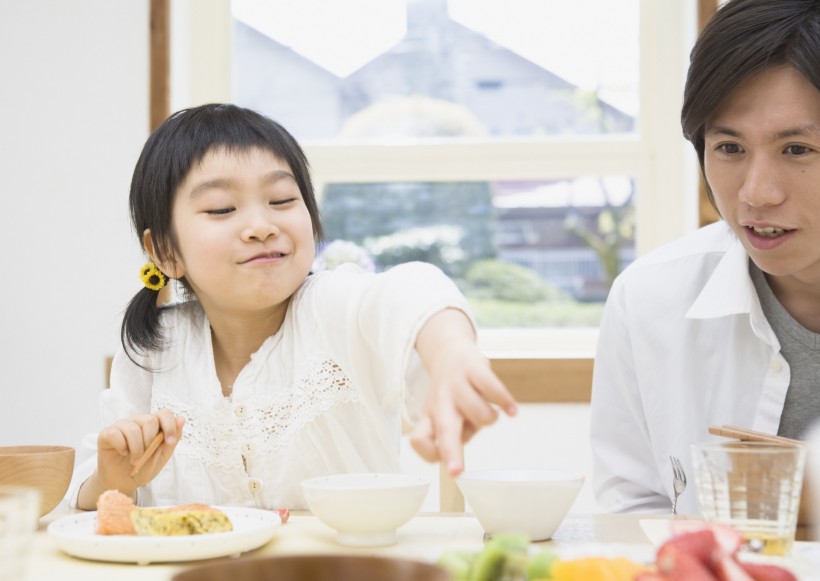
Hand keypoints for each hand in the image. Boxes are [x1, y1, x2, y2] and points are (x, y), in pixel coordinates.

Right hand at [79, 409, 183, 508]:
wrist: (123, 481)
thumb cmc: (143, 466)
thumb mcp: (162, 456)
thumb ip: (172, 439)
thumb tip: (181, 419)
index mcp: (153, 424)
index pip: (164, 413)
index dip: (169, 425)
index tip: (170, 442)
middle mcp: (137, 421)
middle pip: (149, 420)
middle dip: (150, 441)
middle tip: (146, 454)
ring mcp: (121, 425)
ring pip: (132, 428)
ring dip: (136, 449)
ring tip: (135, 460)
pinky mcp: (107, 433)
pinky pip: (115, 434)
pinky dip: (122, 447)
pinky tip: (122, 453)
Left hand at [410, 310, 516, 474]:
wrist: (449, 352)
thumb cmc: (449, 394)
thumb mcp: (441, 416)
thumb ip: (448, 438)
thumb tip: (454, 465)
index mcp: (429, 417)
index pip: (420, 439)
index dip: (429, 453)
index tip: (443, 463)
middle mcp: (440, 402)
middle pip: (444, 429)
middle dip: (452, 452)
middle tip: (456, 471)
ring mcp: (456, 384)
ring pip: (480, 414)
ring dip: (488, 418)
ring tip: (486, 409)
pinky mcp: (474, 368)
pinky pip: (493, 389)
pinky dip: (505, 402)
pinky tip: (511, 411)